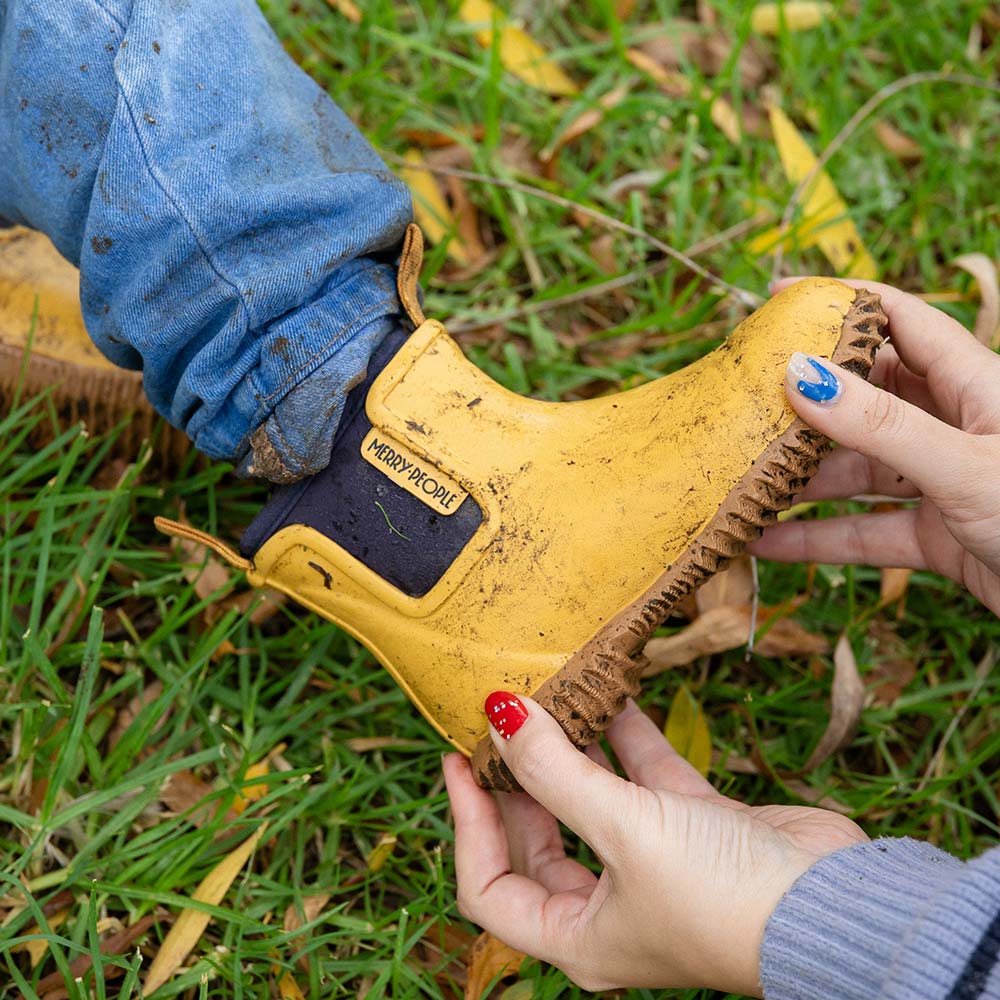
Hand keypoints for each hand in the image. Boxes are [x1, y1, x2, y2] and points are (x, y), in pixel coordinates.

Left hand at [443, 697, 865, 995]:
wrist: (837, 905)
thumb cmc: (720, 894)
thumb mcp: (622, 830)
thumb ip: (554, 771)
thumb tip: (497, 714)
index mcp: (577, 936)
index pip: (489, 885)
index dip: (466, 821)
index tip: (458, 756)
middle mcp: (611, 905)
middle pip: (536, 839)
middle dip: (516, 779)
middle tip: (498, 719)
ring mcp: (654, 865)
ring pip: (591, 799)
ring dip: (571, 749)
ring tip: (547, 695)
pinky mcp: (694, 827)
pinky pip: (645, 775)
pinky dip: (627, 736)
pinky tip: (612, 690)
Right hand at [752, 279, 999, 615]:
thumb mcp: (961, 465)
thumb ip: (880, 425)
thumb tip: (800, 374)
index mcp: (975, 384)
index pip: (900, 320)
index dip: (841, 303)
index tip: (777, 299)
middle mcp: (955, 426)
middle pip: (866, 397)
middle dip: (806, 401)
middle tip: (741, 401)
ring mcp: (945, 482)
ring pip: (860, 469)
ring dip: (804, 480)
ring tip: (740, 481)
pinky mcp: (939, 536)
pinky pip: (867, 531)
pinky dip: (820, 539)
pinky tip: (767, 543)